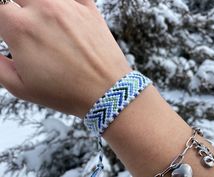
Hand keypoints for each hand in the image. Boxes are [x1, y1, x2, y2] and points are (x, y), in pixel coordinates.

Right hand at [0, 0, 131, 116]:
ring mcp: (70, 6)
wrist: (106, 93)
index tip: (5, 27)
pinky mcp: (90, 9)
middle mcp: (45, 9)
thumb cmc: (66, 93)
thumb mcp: (20, 87)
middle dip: (13, 7)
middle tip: (19, 20)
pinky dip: (65, 1)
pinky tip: (61, 10)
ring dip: (36, 4)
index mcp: (22, 28)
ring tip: (39, 18)